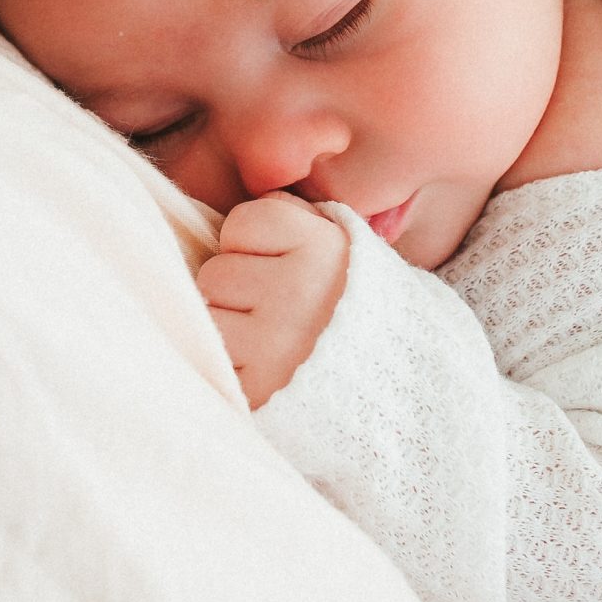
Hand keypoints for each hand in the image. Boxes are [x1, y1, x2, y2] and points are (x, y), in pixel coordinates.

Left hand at [197, 194, 348, 409]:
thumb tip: (220, 210)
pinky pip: (212, 361)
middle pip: (216, 273)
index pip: (240, 223)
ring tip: (266, 335)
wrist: (394, 380)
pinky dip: (230, 363)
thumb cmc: (350, 302)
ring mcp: (276, 346)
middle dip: (236, 286)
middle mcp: (299, 294)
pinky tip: (262, 364)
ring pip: (207, 318)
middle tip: (274, 305)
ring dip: (227, 325)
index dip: (251, 241)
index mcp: (322, 249)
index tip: (281, 261)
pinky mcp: (258, 390)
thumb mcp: (338, 241)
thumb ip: (288, 216)